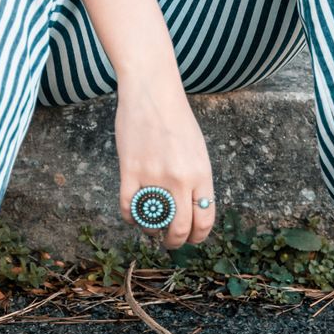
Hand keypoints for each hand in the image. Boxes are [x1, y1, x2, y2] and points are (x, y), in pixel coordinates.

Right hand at [115, 74, 214, 249]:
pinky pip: (129, 210)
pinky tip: (134, 214)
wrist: (152, 91)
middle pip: (180, 229)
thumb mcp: (198, 150)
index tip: (190, 239)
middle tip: (169, 240)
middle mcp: (180, 180)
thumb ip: (197, 181)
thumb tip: (192, 212)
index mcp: (201, 174)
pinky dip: (131, 218)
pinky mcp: (130, 171)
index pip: (204, 221)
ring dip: (151, 230)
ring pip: (152, 224)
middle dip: (174, 241)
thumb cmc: (176, 118)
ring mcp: (154, 176)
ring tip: (151, 225)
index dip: (197, 238)